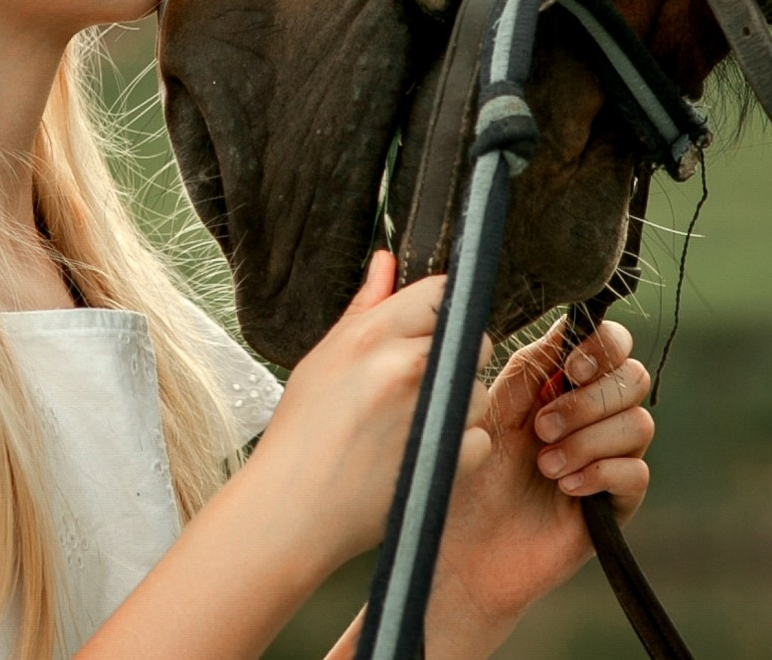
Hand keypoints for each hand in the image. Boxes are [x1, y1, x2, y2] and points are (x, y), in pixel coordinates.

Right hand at [241, 251, 458, 573]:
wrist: (292, 509)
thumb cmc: (301, 434)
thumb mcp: (323, 358)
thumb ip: (365, 307)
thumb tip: (387, 262)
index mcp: (372, 336)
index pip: (440, 292)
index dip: (439, 311)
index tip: (427, 332)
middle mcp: (407, 367)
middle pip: (472, 340)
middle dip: (455, 358)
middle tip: (419, 385)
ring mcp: (431, 413)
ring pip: (479, 391)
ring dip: (458, 406)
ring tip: (412, 426)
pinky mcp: (448, 458)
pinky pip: (479, 438)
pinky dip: (459, 448)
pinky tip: (420, 453)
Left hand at [424, 318, 653, 654]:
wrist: (462, 551)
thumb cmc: (466, 476)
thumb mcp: (488, 411)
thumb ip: (527, 369)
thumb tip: (565, 326)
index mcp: (560, 384)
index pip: (609, 344)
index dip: (602, 345)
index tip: (572, 367)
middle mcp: (590, 416)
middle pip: (634, 378)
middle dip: (590, 399)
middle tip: (542, 427)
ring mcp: (606, 459)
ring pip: (639, 424)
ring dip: (589, 440)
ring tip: (545, 466)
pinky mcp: (614, 504)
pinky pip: (637, 472)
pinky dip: (601, 473)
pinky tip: (565, 488)